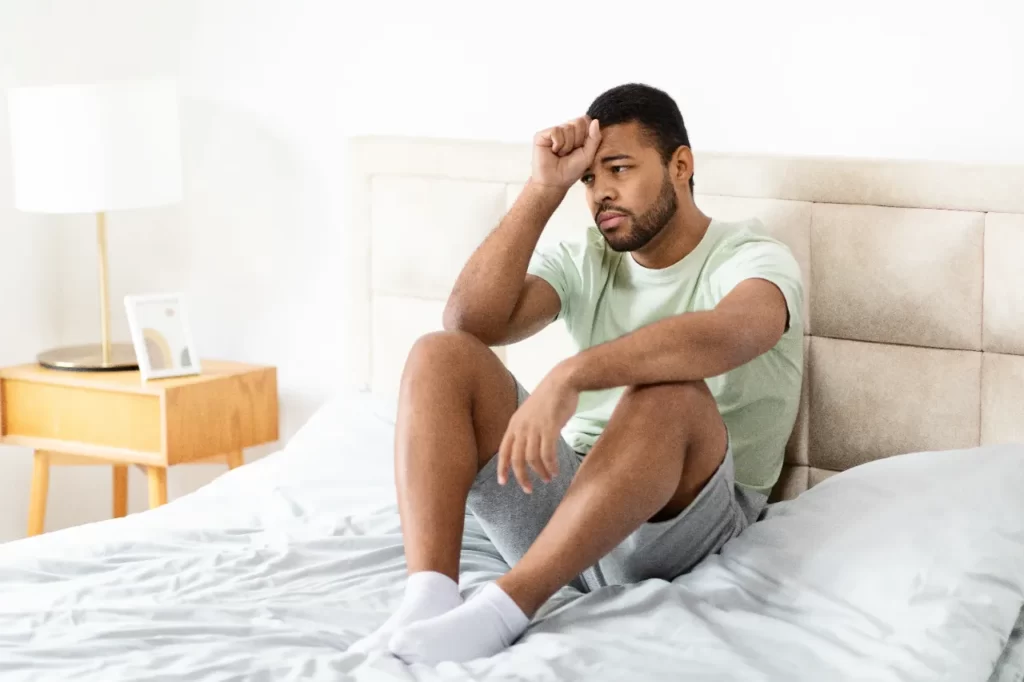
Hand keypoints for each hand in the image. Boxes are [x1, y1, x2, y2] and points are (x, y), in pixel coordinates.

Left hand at [497, 365, 579, 492]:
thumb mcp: (530, 413)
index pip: (503, 450)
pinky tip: (556, 471)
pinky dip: (551, 465)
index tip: (503, 482)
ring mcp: (535, 427)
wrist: (563, 381)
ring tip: (548, 479)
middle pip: (516, 459)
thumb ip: (527, 429)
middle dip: (521, 477)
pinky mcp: (550, 428)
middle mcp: (521, 427)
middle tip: (528, 490)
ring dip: (540, 472)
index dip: (502, 468)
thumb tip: (530, 447)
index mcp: (514, 423)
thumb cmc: (550, 397)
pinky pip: (548, 454)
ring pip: (532, 459)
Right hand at [531, 116, 601, 189]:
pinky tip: (554, 151)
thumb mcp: (588, 155)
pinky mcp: (542, 135)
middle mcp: (565, 130)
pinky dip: (558, 144)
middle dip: (578, 140)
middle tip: (570, 153)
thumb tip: (595, 120)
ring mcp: (553, 132)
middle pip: (579, 121)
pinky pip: (556, 131)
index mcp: (576, 133)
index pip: (586, 120)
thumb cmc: (571, 171)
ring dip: (567, 146)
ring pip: (568, 127)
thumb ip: (594, 138)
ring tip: (561, 154)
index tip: (580, 149)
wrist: (555, 182)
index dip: (587, 135)